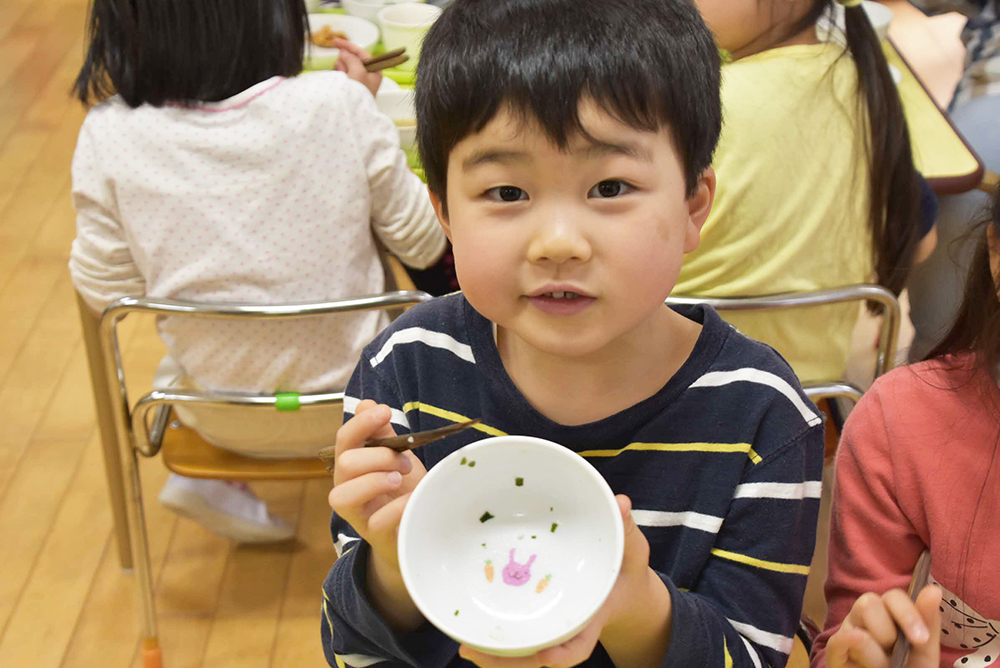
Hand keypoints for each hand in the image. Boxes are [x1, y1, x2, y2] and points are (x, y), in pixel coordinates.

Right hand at [328, 400, 425, 571]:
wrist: (415, 531)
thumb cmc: (403, 490)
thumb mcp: (397, 457)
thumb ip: (383, 434)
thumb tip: (368, 403)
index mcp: (352, 466)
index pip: (344, 440)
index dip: (361, 423)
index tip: (385, 411)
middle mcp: (347, 489)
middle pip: (345, 464)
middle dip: (379, 455)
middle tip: (406, 461)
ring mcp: (357, 515)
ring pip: (343, 494)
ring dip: (376, 479)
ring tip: (399, 479)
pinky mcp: (374, 536)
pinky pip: (376, 521)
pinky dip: (395, 507)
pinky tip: (410, 500)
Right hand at [333, 38, 381, 96]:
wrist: (353, 113)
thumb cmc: (359, 93)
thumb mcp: (358, 71)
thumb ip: (352, 58)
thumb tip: (344, 53)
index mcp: (375, 70)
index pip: (361, 53)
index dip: (349, 46)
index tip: (336, 42)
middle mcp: (367, 74)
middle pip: (352, 58)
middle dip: (345, 61)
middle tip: (345, 72)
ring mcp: (358, 81)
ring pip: (345, 65)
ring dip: (341, 68)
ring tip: (343, 78)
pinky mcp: (350, 86)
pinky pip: (341, 74)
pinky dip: (339, 75)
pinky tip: (339, 81)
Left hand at [459, 495, 665, 667]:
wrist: (623, 588)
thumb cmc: (624, 568)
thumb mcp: (631, 549)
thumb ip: (626, 529)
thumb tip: (622, 502)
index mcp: (594, 616)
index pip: (579, 645)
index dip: (561, 654)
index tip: (544, 656)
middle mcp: (570, 627)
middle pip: (540, 655)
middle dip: (509, 659)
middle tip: (474, 652)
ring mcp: (552, 626)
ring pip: (523, 651)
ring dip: (493, 654)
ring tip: (464, 648)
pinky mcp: (539, 618)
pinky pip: (516, 635)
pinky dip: (494, 639)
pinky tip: (468, 634)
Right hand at [825, 585, 941, 667]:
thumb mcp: (923, 651)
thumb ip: (927, 622)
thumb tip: (933, 589)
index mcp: (888, 613)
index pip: (893, 597)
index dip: (907, 614)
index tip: (921, 639)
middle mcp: (864, 617)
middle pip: (868, 602)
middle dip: (888, 632)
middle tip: (897, 655)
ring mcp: (847, 632)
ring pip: (854, 624)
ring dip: (875, 652)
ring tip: (881, 667)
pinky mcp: (835, 652)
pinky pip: (837, 641)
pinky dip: (850, 647)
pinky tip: (861, 662)